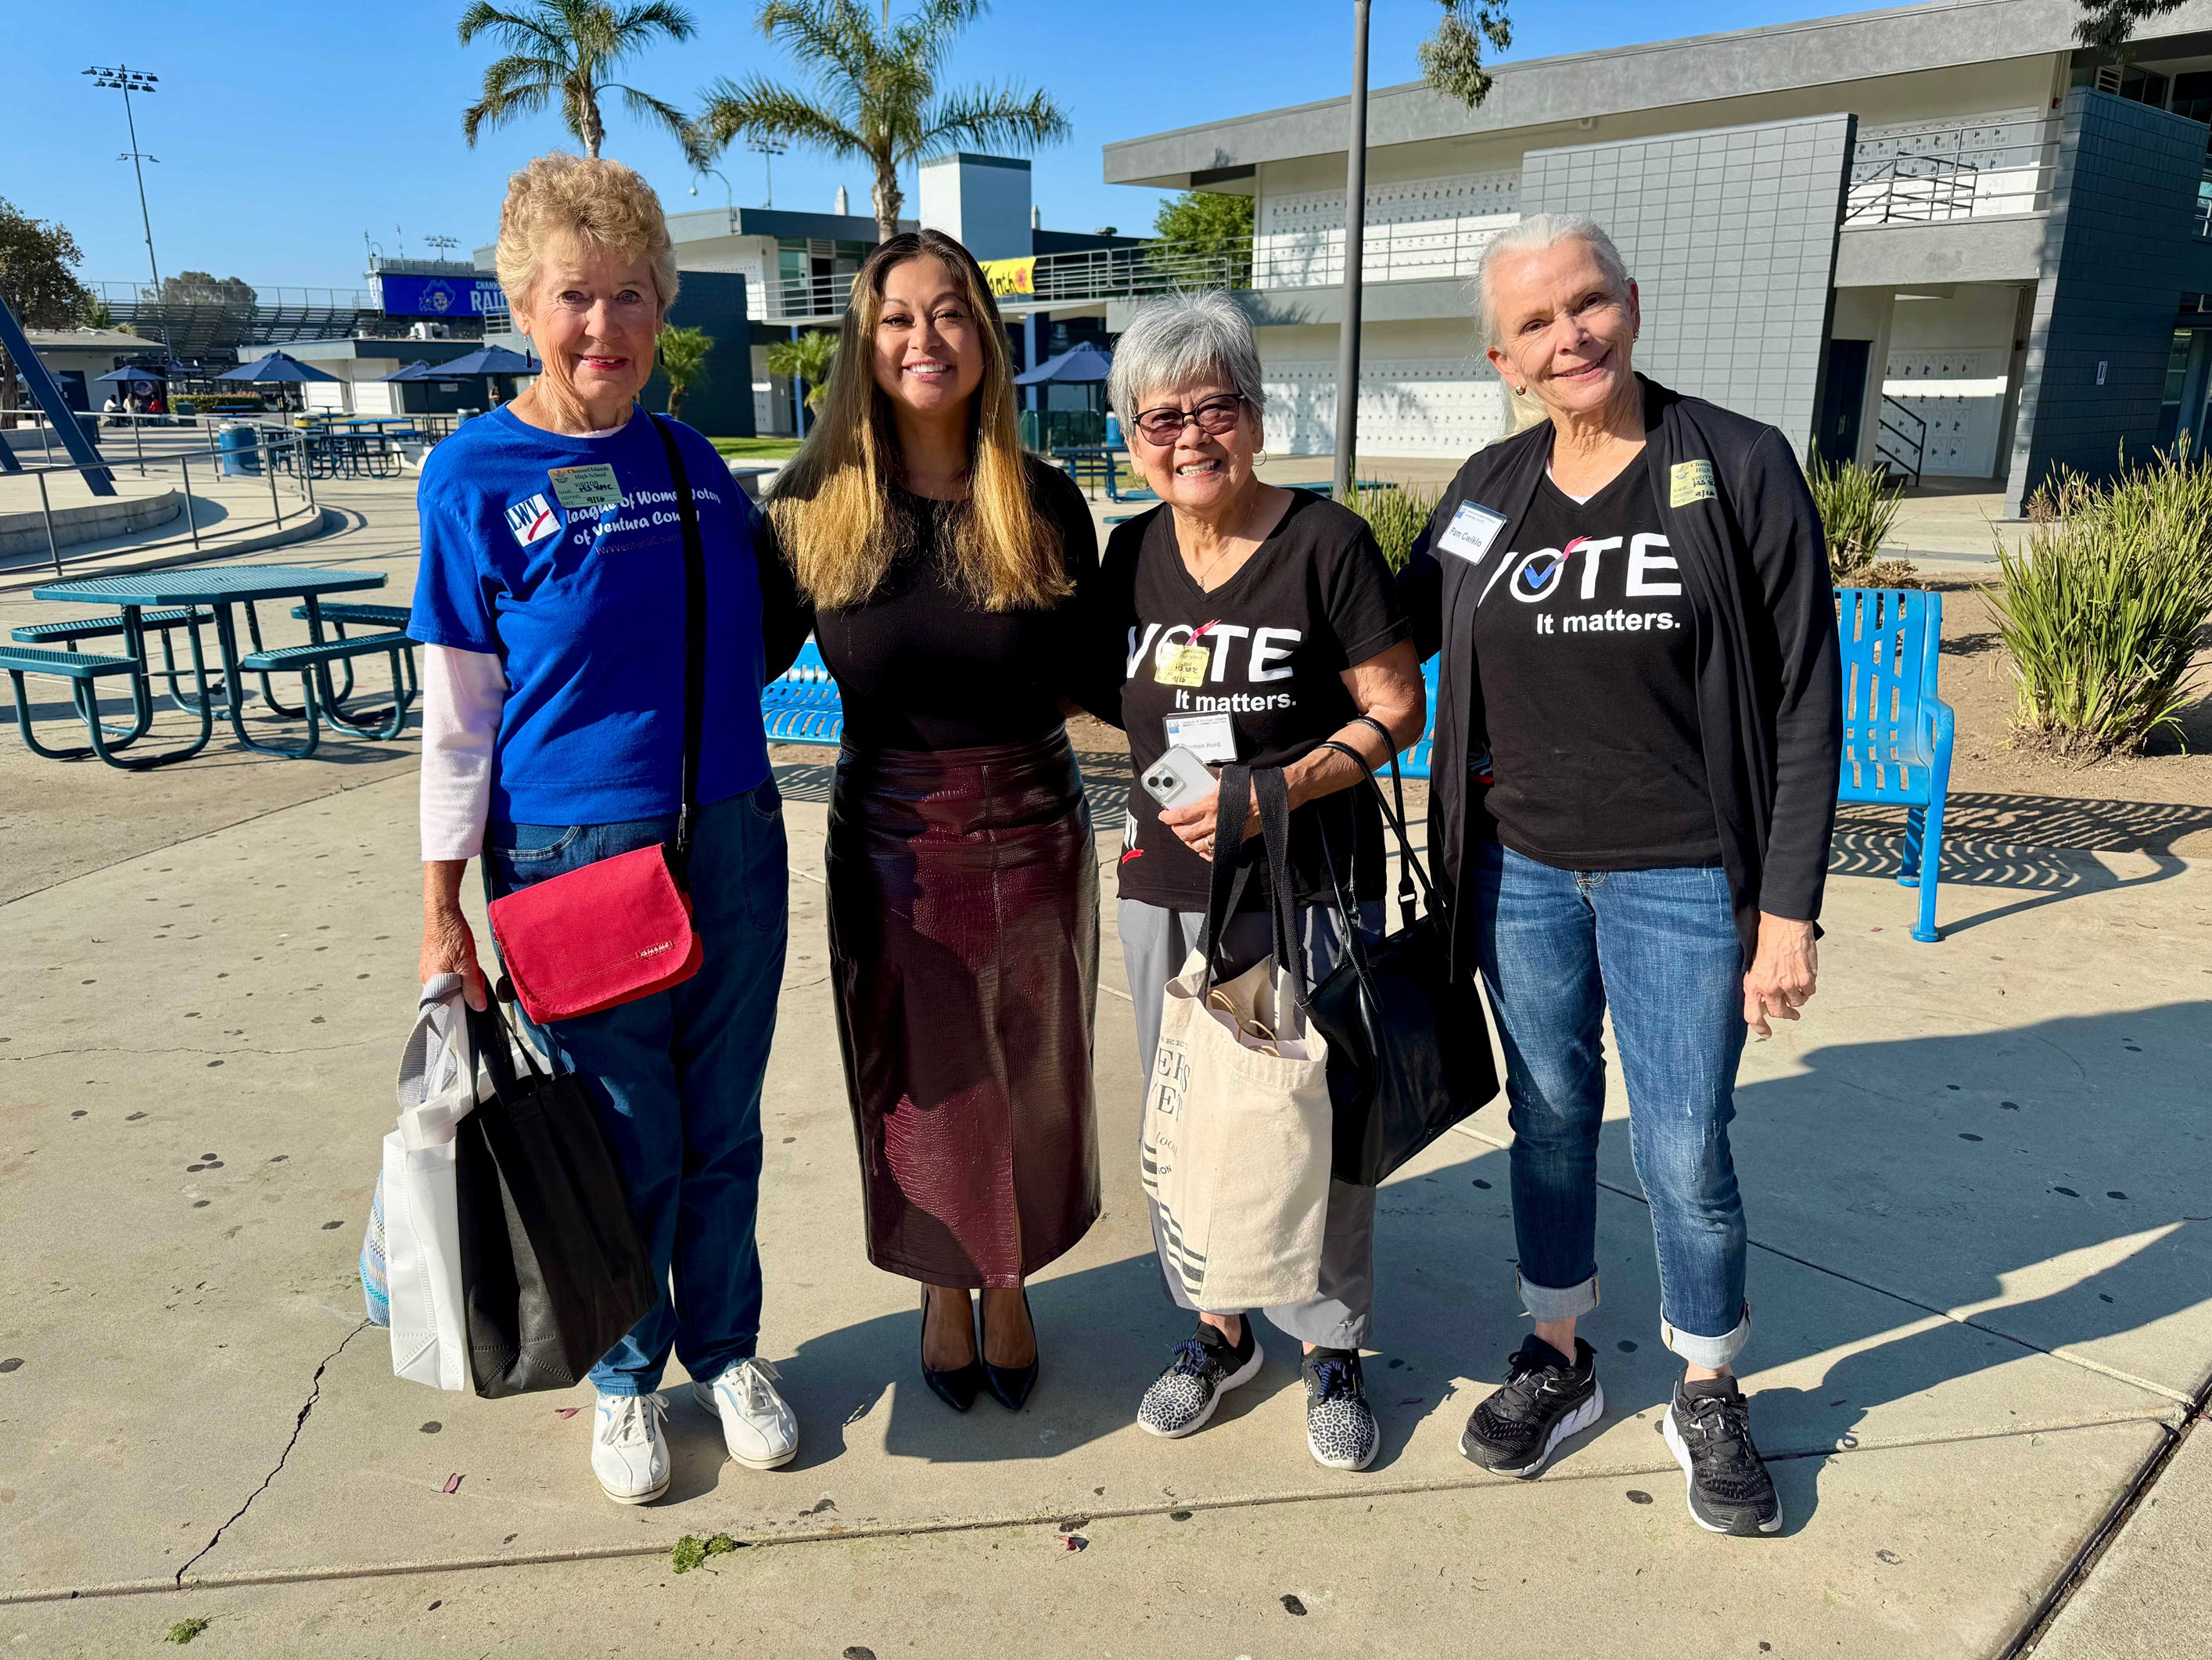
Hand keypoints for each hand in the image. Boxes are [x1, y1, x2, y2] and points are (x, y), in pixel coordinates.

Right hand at [420, 905, 488, 1011]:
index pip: (449, 1006)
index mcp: (432, 982)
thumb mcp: (468, 962)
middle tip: (473, 973)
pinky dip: (458, 970)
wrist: (443, 913)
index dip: (464, 1004)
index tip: (475, 999)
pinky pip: (447, 974)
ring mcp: (429, 970)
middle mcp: (427, 979)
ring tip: (467, 962)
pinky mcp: (432, 963)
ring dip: (463, 978)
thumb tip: (478, 1007)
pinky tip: (462, 959)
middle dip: (466, 989)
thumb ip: (472, 987)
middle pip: (451, 996)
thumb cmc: (451, 933)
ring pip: (451, 984)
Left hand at [1157, 779, 1259, 863]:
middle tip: (1174, 826)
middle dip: (1176, 831)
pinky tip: (1203, 848)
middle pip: (1186, 834)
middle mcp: (1215, 822)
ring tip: (1187, 836)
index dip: (1168, 817)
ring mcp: (1224, 833)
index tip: (1163, 816)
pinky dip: (1206, 853)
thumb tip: (1202, 773)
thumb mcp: (1228, 777)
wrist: (1272, 798)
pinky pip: (1215, 853)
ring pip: (1198, 846)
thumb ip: (1212, 777)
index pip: (1182, 815)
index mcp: (1211, 804)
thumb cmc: (1252, 785)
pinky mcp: (1234, 840)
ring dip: (1189, 842)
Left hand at [1742, 913, 1816, 1038]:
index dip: (1760, 1028)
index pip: (1753, 1015)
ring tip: (1797, 986)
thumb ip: (1758, 983)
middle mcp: (1770, 988)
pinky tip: (1805, 976)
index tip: (1767, 1034)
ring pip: (1797, 1004)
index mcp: (1753, 984)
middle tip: (1791, 1014)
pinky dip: (1809, 988)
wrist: (1783, 923)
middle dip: (1786, 1014)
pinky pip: (1810, 993)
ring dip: (1798, 998)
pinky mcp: (1806, 980)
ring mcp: (1790, 985)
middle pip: (1779, 1013)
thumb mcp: (1753, 964)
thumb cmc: (1766, 939)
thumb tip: (1764, 1000)